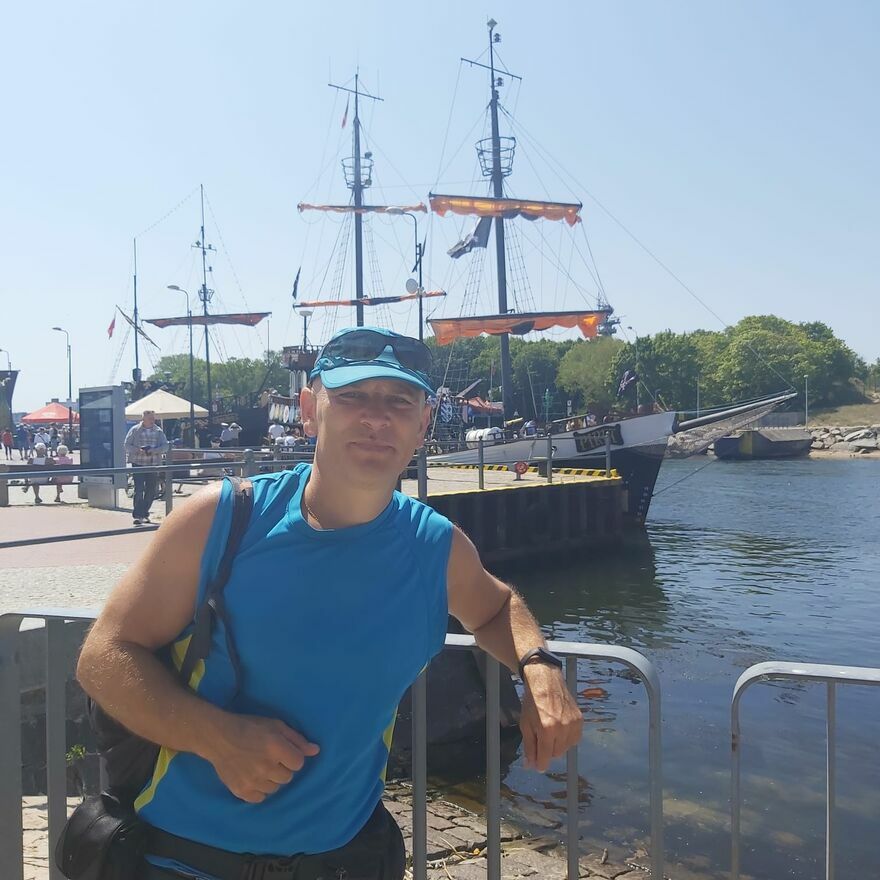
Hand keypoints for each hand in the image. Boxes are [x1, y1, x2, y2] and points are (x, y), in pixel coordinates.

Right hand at [203, 713, 319, 802]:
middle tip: (270, 758)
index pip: (298, 763)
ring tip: (260, 766)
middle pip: (288, 777)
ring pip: (275, 788)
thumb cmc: (250, 727)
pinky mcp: (241, 791)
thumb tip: (316, 751)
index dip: (293, 757)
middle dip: (283, 768)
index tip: (283, 751)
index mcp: (276, 748)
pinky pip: (260, 798)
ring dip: (271, 779)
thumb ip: (297, 739)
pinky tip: (253, 777)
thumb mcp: (276, 725)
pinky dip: (259, 790)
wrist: (219, 737)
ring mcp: (252, 781)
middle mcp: (266, 767)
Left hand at [519, 664, 582, 771]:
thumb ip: (529, 747)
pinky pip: (575, 739)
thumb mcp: (525, 724)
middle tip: (541, 741)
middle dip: (547, 752)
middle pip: (556, 754)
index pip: (546, 757)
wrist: (545, 681)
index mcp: (547, 729)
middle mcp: (562, 728)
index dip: (540, 764)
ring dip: (557, 745)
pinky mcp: (580, 719)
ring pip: (566, 748)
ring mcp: (573, 723)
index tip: (538, 766)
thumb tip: (530, 765)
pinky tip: (560, 730)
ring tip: (550, 732)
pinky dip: (567, 739)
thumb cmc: (532, 701)